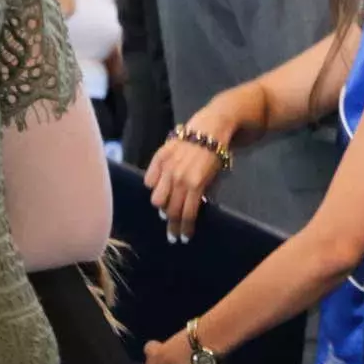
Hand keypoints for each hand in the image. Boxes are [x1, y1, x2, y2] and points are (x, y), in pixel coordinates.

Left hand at [144, 97, 240, 240]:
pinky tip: (186, 235)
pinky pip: (188, 211)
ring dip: (174, 226)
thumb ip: (162, 163)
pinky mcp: (196, 185)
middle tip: (171, 227)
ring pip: (172, 210)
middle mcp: (166, 172)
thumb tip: (155, 185)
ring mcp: (180, 179)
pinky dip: (186, 225)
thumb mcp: (172, 145)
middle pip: (159, 202)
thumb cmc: (197, 134)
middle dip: (165, 215)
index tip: (165, 207)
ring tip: (177, 236)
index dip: (158, 198)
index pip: (150, 186)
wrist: (213, 127)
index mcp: (159, 161)